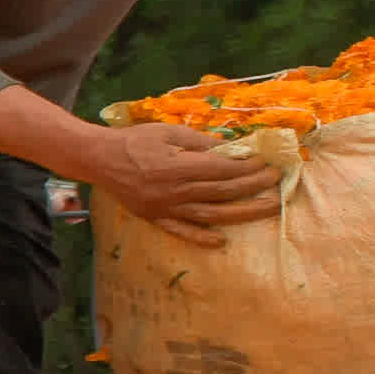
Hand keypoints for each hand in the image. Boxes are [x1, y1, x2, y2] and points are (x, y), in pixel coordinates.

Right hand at [75, 118, 286, 238]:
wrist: (98, 159)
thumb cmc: (133, 140)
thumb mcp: (167, 132)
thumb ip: (200, 141)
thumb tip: (232, 148)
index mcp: (176, 166)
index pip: (222, 169)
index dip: (247, 166)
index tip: (265, 161)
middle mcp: (173, 191)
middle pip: (223, 191)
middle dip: (254, 185)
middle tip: (277, 179)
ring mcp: (164, 208)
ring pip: (210, 214)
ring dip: (243, 212)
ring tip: (269, 208)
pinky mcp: (154, 218)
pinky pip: (180, 231)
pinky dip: (201, 238)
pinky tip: (221, 241)